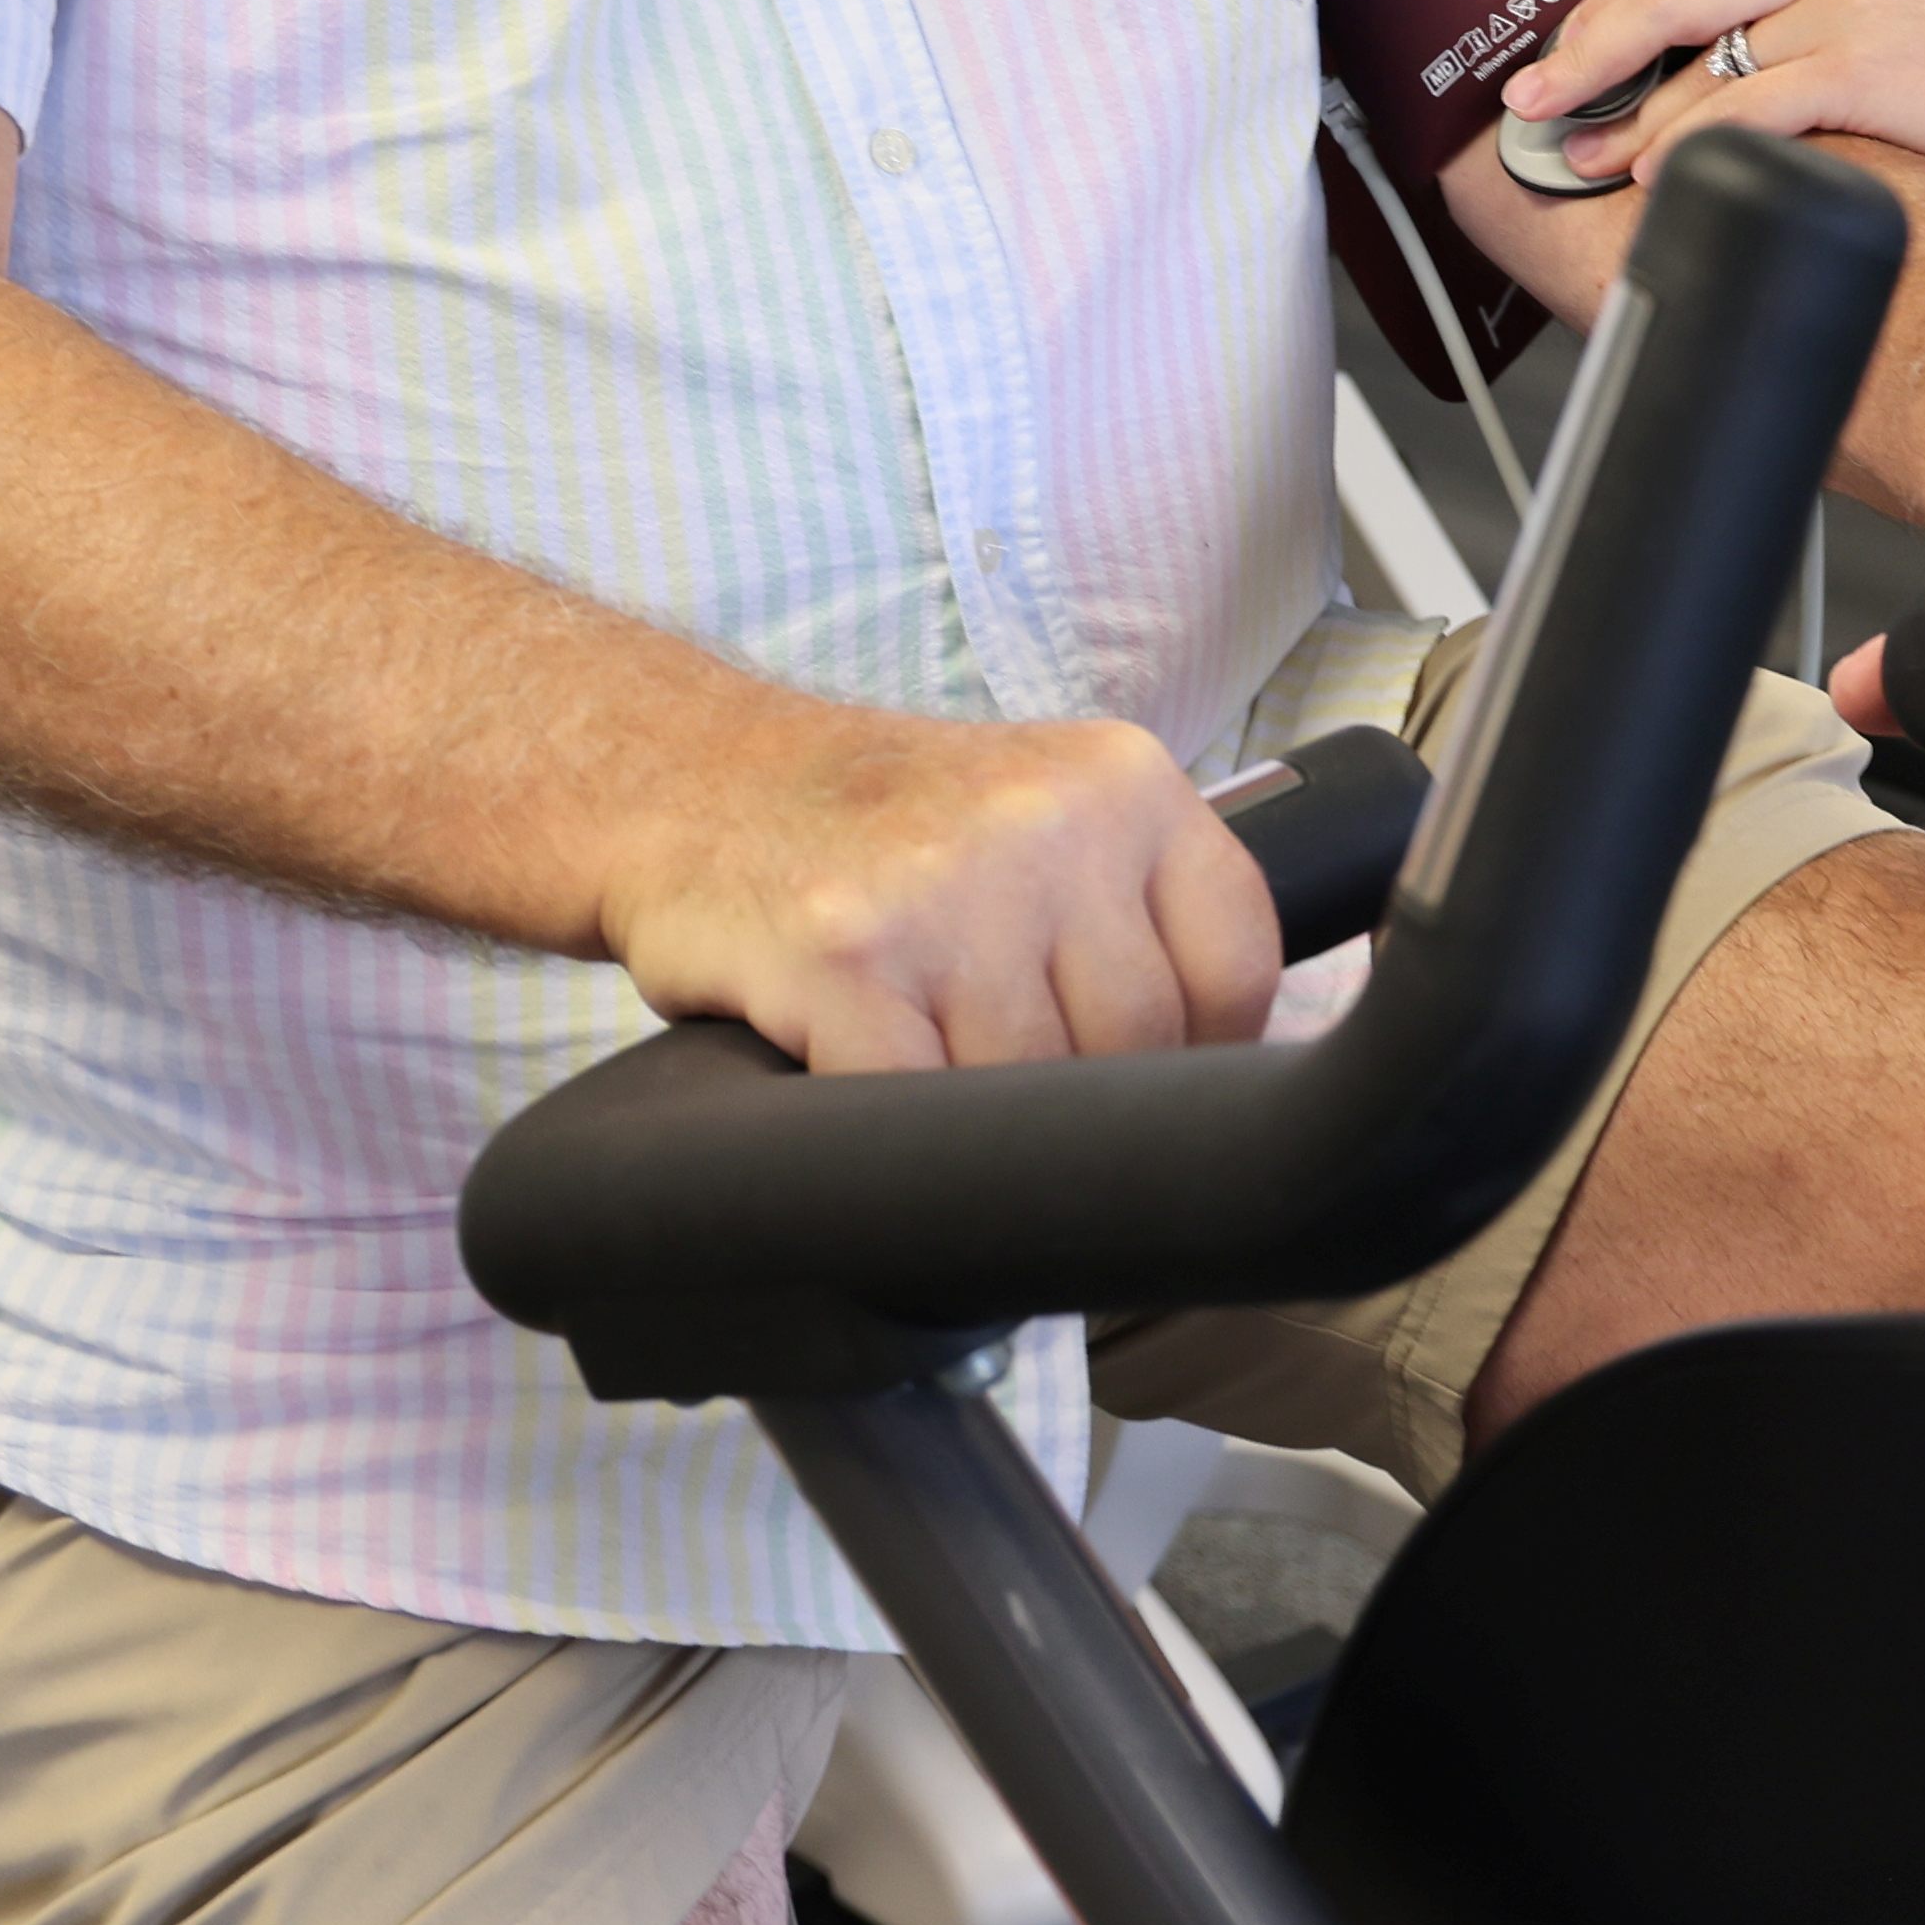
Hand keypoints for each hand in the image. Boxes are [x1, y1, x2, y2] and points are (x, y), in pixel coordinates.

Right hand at [597, 703, 1278, 1076]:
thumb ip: (1133, 908)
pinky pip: (917, 1113)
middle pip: (1137, 1046)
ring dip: (980, 1128)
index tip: (1148, 1095)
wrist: (689, 777)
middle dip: (1081, 1103)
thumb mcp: (1039, 810)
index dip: (1202, 1060)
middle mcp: (1045, 821)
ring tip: (933, 1096)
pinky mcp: (844, 960)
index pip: (1236, 968)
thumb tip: (1225, 1074)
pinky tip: (872, 1113)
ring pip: (1031, 1092)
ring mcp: (944, 889)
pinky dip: (898, 1146)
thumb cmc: (877, 824)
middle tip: (1018, 1111)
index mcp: (1121, 782)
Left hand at [1515, 0, 1924, 215]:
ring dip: (1621, 99)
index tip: (1572, 44)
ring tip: (1572, 146)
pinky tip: (1650, 170)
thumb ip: (1833, 29)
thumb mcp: (1907, 23)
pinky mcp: (1863, 67)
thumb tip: (1762, 77)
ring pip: (1696, 41)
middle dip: (1590, 42)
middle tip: (1533, 91)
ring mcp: (1844, 11)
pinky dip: (1687, 137)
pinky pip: (1750, 102)